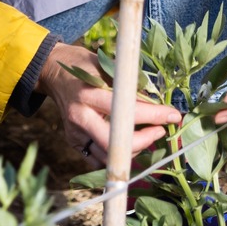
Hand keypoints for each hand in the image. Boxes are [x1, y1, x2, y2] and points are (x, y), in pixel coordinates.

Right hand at [36, 41, 181, 164]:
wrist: (54, 73)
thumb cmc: (84, 65)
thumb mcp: (106, 66)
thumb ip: (128, 85)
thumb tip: (157, 102)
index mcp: (88, 94)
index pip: (124, 110)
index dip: (152, 114)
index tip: (173, 115)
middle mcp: (80, 116)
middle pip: (115, 142)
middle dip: (143, 140)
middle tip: (160, 130)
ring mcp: (75, 133)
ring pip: (108, 156)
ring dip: (133, 150)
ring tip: (147, 135)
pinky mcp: (74, 142)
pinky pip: (98, 159)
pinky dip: (116, 156)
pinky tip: (128, 144)